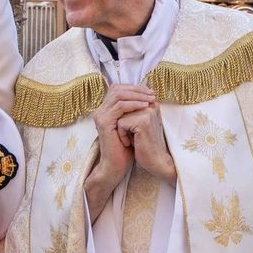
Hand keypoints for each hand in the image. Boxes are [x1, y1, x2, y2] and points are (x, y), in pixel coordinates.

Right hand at [87, 84, 152, 208]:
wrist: (116, 165)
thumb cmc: (127, 148)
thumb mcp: (132, 125)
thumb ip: (134, 110)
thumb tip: (149, 96)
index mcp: (106, 109)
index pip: (118, 89)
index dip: (134, 87)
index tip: (150, 92)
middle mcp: (100, 110)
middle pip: (117, 88)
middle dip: (137, 89)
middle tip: (152, 93)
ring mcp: (100, 115)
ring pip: (118, 95)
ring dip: (137, 95)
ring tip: (150, 99)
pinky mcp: (104, 122)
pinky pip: (119, 106)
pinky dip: (133, 104)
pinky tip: (144, 106)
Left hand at [118, 99, 174, 183]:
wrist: (155, 161)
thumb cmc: (143, 143)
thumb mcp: (137, 122)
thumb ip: (130, 109)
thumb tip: (112, 98)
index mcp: (150, 102)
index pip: (125, 100)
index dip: (122, 117)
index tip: (133, 129)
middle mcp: (151, 104)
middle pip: (121, 106)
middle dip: (122, 122)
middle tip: (133, 135)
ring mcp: (148, 111)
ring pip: (120, 115)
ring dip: (122, 129)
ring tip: (133, 138)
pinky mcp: (143, 121)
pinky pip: (120, 124)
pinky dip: (122, 135)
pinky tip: (132, 143)